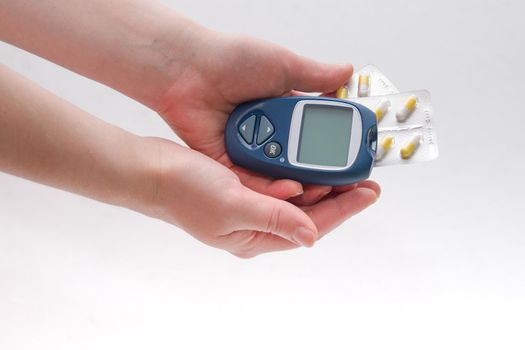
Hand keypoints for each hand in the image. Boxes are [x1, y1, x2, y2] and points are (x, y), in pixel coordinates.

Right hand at [145, 137, 379, 257]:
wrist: (151, 170)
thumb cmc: (183, 191)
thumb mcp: (233, 205)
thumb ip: (275, 218)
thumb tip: (312, 235)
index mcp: (255, 237)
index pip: (310, 227)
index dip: (342, 209)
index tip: (367, 192)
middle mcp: (256, 225)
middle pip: (308, 214)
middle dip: (337, 196)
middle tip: (363, 178)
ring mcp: (249, 207)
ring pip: (297, 198)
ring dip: (319, 182)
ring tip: (344, 169)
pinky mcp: (243, 187)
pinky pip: (280, 182)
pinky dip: (297, 171)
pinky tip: (308, 160)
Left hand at [157, 32, 364, 203]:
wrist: (189, 69)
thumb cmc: (231, 60)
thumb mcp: (281, 65)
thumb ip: (314, 76)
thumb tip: (347, 73)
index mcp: (282, 109)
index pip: (315, 133)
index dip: (334, 147)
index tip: (354, 157)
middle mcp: (268, 132)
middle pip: (300, 159)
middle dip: (321, 172)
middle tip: (346, 182)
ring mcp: (249, 149)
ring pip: (279, 174)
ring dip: (300, 182)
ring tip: (324, 190)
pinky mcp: (229, 162)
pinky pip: (253, 181)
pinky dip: (272, 187)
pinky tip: (292, 189)